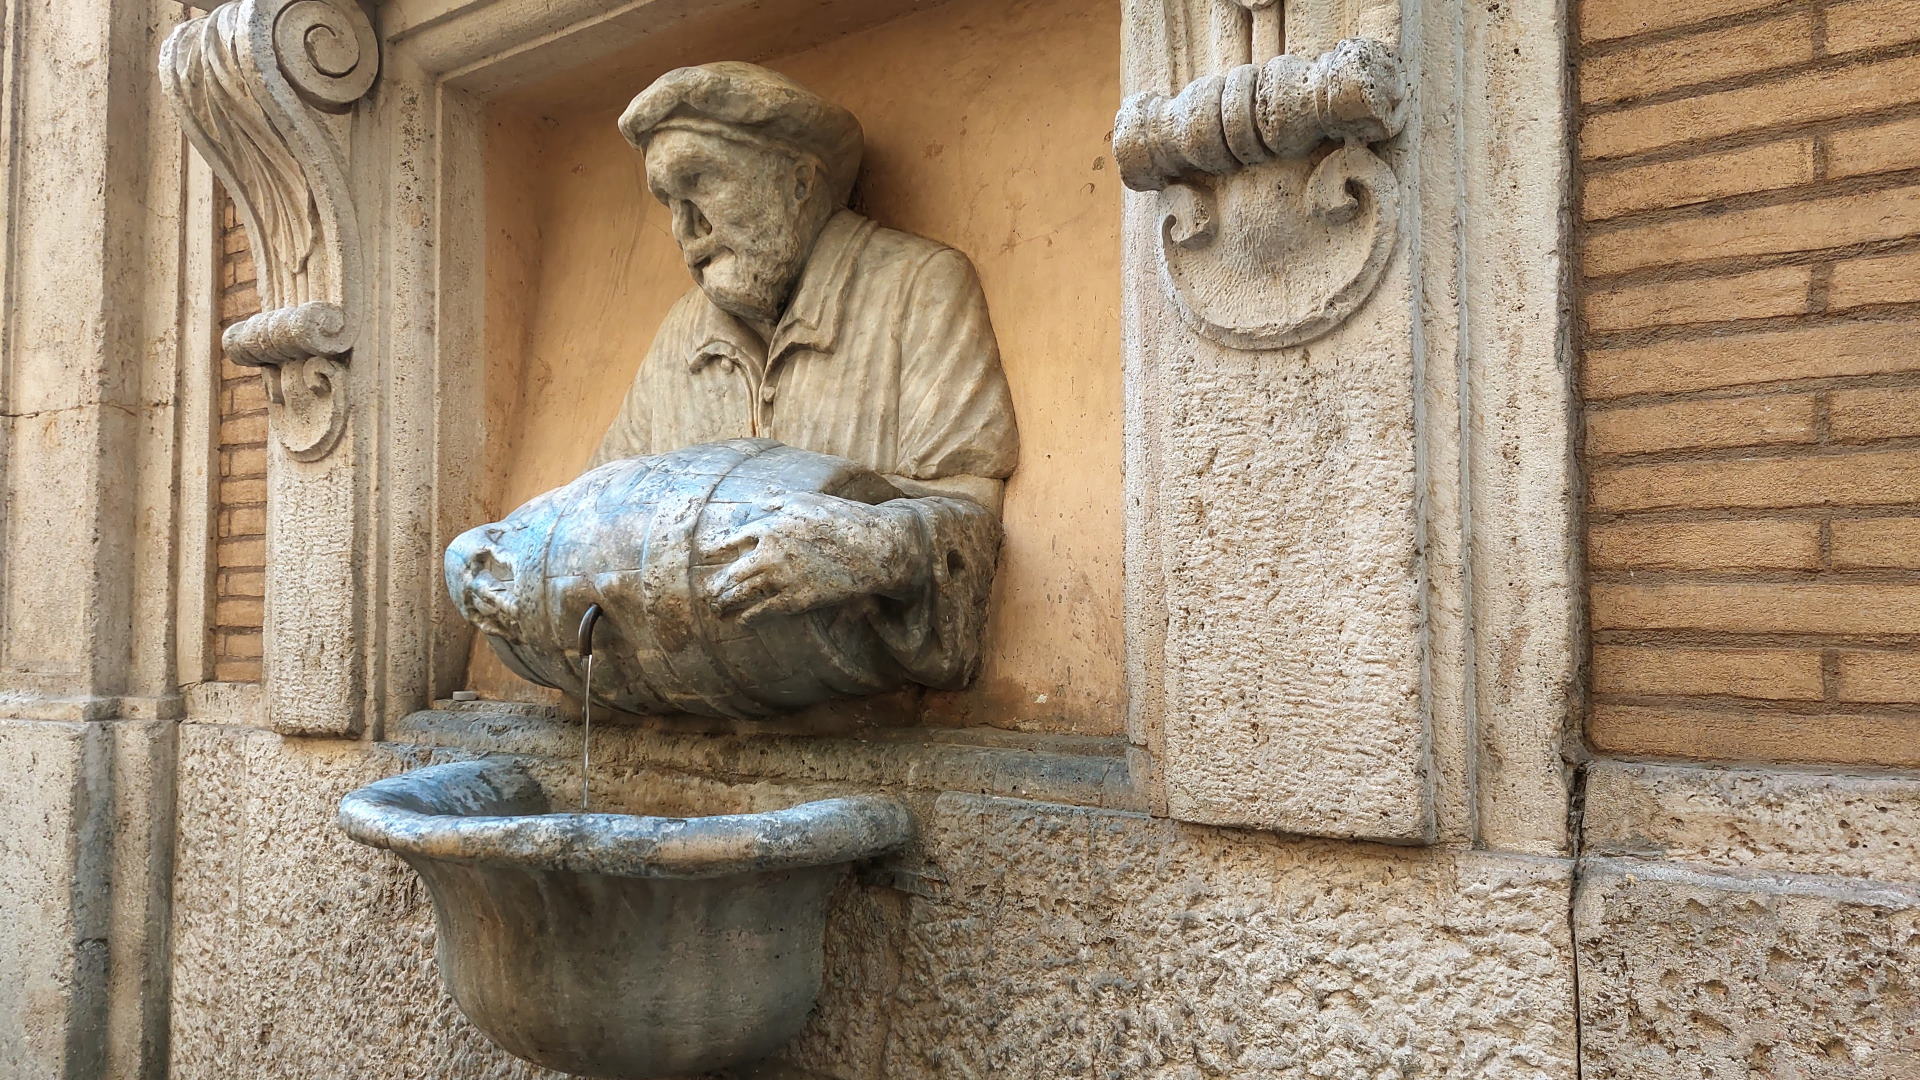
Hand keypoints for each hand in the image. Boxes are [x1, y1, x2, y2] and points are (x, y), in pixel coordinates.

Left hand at [703, 492, 923, 623]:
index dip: (720, 549)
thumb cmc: (842, 518)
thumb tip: (760, 499)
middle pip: (733, 571)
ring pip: (743, 593)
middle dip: (718, 585)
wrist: (871, 547)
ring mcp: (782, 576)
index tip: (710, 556)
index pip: (734, 539)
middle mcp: (770, 551)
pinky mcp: (796, 599)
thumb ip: (779, 501)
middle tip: (709, 594)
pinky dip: (750, 617)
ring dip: (727, 603)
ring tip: (718, 609)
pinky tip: (743, 621)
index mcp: (771, 524)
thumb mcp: (808, 500)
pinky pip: (764, 611)